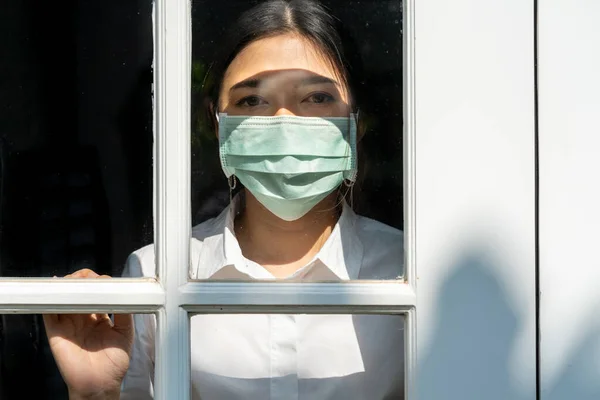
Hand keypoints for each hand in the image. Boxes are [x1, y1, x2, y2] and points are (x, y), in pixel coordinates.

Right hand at [43, 269, 133, 398]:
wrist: (100, 384)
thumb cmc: (114, 362)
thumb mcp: (125, 333)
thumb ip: (125, 313)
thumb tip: (126, 294)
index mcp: (99, 317)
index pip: (96, 293)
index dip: (99, 283)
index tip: (105, 280)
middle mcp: (82, 318)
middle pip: (78, 292)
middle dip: (83, 280)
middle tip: (88, 277)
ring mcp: (68, 323)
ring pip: (64, 297)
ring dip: (67, 285)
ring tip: (75, 280)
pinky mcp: (55, 331)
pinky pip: (49, 312)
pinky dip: (50, 299)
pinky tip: (56, 289)